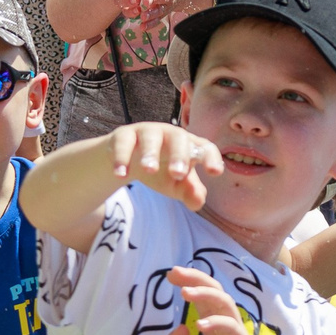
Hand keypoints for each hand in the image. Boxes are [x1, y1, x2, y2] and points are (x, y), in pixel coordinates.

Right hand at [104, 122, 221, 210]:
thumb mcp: (177, 185)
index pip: (205, 147)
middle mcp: (170, 135)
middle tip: (178, 173)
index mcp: (189, 146)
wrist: (129, 161)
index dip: (211, 158)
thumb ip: (190, 192)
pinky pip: (123, 143)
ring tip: (149, 171)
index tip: (215, 172)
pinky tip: (120, 175)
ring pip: (150, 138)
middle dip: (179, 155)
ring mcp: (147, 133)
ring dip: (150, 153)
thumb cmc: (162, 171)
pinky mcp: (125, 136)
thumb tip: (198, 201)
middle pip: (178, 138)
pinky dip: (122, 158)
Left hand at [164, 265, 262, 334]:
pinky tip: (199, 324)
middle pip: (215, 290)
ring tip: (185, 293)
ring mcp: (234, 333)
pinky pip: (231, 328)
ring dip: (205, 295)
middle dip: (196, 278)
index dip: (190, 281)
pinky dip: (216, 323)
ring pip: (224, 303)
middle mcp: (224, 324)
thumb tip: (178, 326)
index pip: (203, 295)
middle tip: (175, 272)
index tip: (170, 274)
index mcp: (212, 324)